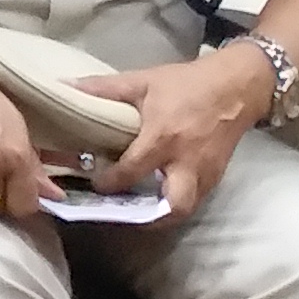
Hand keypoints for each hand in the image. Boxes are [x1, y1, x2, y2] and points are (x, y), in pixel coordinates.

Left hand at [80, 48, 272, 223]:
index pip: (132, 171)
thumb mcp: (141, 81)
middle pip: (172, 207)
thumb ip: (101, 88)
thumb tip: (62, 86)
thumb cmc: (185, 83)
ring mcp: (206, 173)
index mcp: (163, 137)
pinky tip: (155, 195)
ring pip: (186, 209)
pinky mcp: (217, 176)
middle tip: (120, 209)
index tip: (93, 182)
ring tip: (135, 209)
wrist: (236, 86)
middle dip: (145, 217)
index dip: (108, 182)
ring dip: (160, 215)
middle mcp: (187, 162)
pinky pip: (196, 199)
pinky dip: (174, 203)